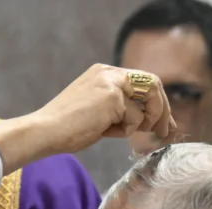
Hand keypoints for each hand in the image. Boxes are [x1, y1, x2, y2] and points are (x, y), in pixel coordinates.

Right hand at [0, 64, 175, 173]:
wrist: (45, 131)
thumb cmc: (66, 128)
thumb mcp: (97, 111)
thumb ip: (120, 108)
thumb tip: (148, 119)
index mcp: (104, 73)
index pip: (143, 81)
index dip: (158, 102)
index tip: (163, 123)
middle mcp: (109, 72)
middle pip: (153, 85)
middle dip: (163, 110)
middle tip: (166, 131)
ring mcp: (111, 83)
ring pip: (146, 104)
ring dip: (142, 123)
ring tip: (124, 133)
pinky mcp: (112, 97)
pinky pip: (134, 118)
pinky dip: (125, 130)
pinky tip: (103, 131)